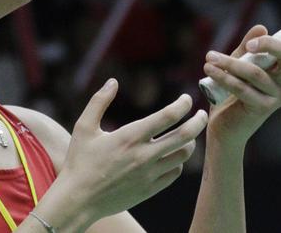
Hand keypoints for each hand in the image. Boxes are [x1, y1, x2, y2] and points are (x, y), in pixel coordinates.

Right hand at [55, 80, 207, 219]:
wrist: (78, 200)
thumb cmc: (79, 162)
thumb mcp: (84, 127)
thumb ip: (99, 101)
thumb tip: (112, 81)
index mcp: (130, 137)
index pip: (168, 116)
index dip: (183, 104)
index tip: (186, 99)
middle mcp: (144, 155)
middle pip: (185, 135)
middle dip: (199, 121)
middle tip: (202, 114)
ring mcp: (149, 174)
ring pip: (183, 155)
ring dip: (190, 142)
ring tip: (188, 135)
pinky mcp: (149, 189)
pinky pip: (174, 173)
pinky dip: (178, 162)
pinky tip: (173, 155)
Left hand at [203, 23, 280, 149]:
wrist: (223, 128)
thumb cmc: (232, 94)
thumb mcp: (239, 63)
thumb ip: (248, 46)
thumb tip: (261, 28)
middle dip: (270, 44)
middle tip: (247, 45)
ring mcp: (277, 97)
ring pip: (257, 72)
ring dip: (230, 63)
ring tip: (210, 58)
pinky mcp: (263, 108)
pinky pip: (242, 88)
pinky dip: (223, 77)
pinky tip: (210, 70)